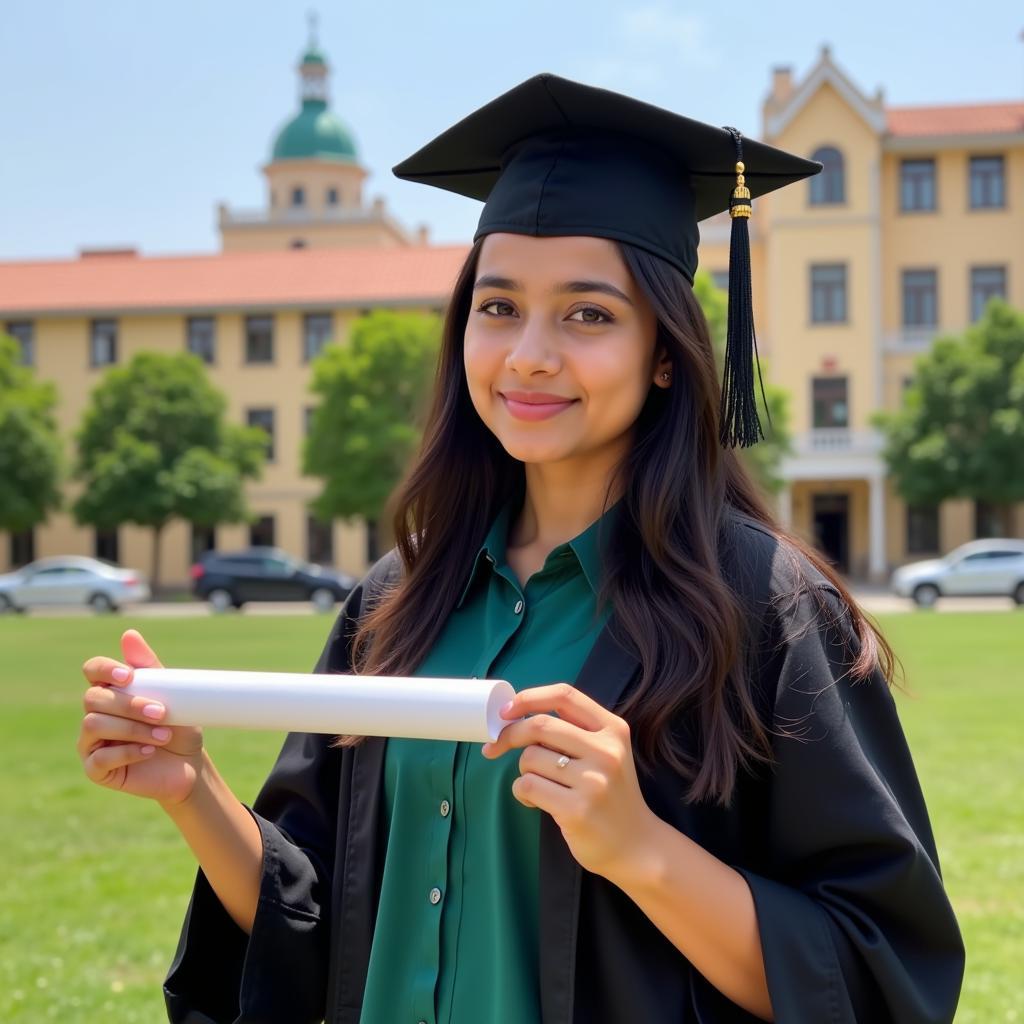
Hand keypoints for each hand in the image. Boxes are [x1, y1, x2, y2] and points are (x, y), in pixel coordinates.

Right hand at [78, 629, 204, 806]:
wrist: (189, 763)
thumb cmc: (179, 724)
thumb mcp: (172, 694)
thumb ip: (149, 666)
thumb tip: (128, 634)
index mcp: (111, 691)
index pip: (92, 670)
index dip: (103, 669)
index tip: (128, 675)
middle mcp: (95, 714)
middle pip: (93, 699)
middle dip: (129, 704)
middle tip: (161, 712)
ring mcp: (91, 742)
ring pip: (94, 725)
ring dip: (132, 729)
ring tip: (163, 735)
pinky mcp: (96, 769)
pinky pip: (98, 758)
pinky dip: (128, 752)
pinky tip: (149, 751)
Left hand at [481, 682, 658, 882]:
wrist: (638, 846)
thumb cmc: (611, 795)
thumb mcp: (607, 753)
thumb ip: (573, 732)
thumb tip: (514, 718)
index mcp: (613, 729)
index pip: (564, 695)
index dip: (529, 698)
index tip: (506, 711)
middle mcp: (606, 751)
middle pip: (540, 725)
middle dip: (510, 735)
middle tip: (495, 747)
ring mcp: (593, 781)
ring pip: (530, 758)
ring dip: (523, 771)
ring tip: (540, 786)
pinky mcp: (577, 810)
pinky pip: (527, 787)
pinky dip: (522, 793)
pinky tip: (537, 802)